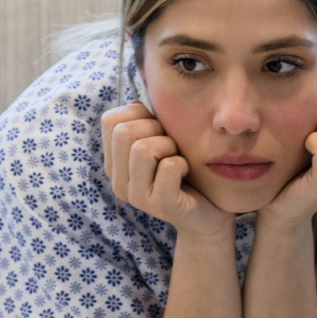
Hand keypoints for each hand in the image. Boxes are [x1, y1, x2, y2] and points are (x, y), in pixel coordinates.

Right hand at [101, 101, 231, 238]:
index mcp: (113, 163)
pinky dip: (183, 162)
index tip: (156, 128)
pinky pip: (170, 166)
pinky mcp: (161, 205)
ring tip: (177, 157)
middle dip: (154, 128)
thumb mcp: (161, 143)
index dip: (138, 114)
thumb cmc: (184, 173)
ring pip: (142, 149)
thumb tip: (135, 103)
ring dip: (169, 145)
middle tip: (170, 144)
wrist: (207, 214)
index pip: (110, 120)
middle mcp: (119, 182)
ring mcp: (137, 196)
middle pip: (124, 132)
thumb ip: (145, 124)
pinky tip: (186, 173)